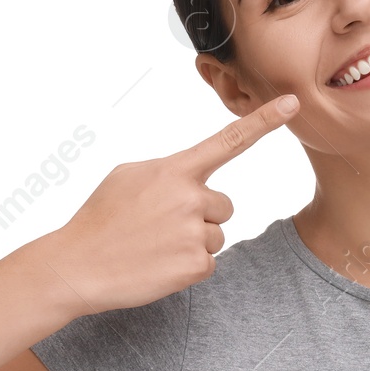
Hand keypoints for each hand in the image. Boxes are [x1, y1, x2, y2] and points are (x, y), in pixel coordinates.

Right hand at [39, 94, 299, 315]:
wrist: (76, 265)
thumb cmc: (101, 219)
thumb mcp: (128, 177)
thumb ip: (169, 172)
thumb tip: (191, 180)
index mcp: (174, 170)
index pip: (229, 140)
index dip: (264, 121)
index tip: (293, 103)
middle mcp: (190, 196)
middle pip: (223, 205)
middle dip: (200, 216)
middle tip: (160, 227)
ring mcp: (195, 231)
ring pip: (216, 235)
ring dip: (192, 242)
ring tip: (154, 246)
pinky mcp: (196, 265)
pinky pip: (208, 263)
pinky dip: (186, 267)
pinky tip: (157, 265)